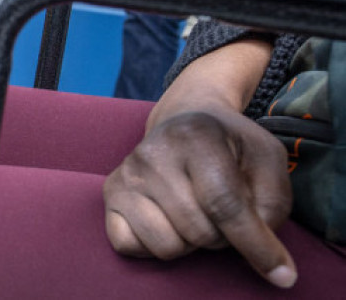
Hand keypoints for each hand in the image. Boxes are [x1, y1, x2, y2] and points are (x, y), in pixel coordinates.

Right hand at [104, 109, 295, 288]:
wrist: (183, 119)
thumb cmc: (229, 145)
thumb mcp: (266, 158)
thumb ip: (272, 202)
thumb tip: (264, 256)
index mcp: (195, 135)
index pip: (224, 203)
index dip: (255, 243)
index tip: (281, 272)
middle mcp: (152, 152)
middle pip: (199, 231)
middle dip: (223, 237)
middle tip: (222, 212)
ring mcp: (126, 174)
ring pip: (168, 246)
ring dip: (191, 243)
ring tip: (195, 215)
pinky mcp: (109, 193)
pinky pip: (130, 247)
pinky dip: (153, 247)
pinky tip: (166, 221)